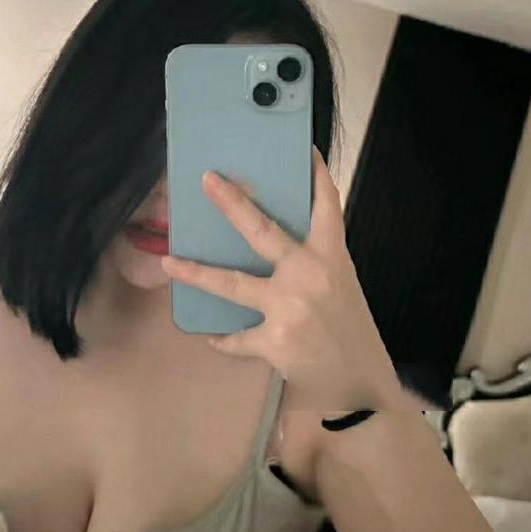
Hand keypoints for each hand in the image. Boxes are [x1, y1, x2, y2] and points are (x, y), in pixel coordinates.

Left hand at [160, 145, 404, 413]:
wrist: (360, 384)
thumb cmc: (351, 332)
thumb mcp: (341, 287)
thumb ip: (313, 265)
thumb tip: (275, 250)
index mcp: (333, 257)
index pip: (326, 205)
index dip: (314, 174)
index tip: (302, 147)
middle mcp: (311, 275)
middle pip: (263, 231)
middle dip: (232, 203)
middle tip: (208, 180)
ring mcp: (290, 307)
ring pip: (232, 283)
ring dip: (197, 272)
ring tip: (169, 261)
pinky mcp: (274, 340)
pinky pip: (236, 337)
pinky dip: (224, 339)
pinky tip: (213, 337)